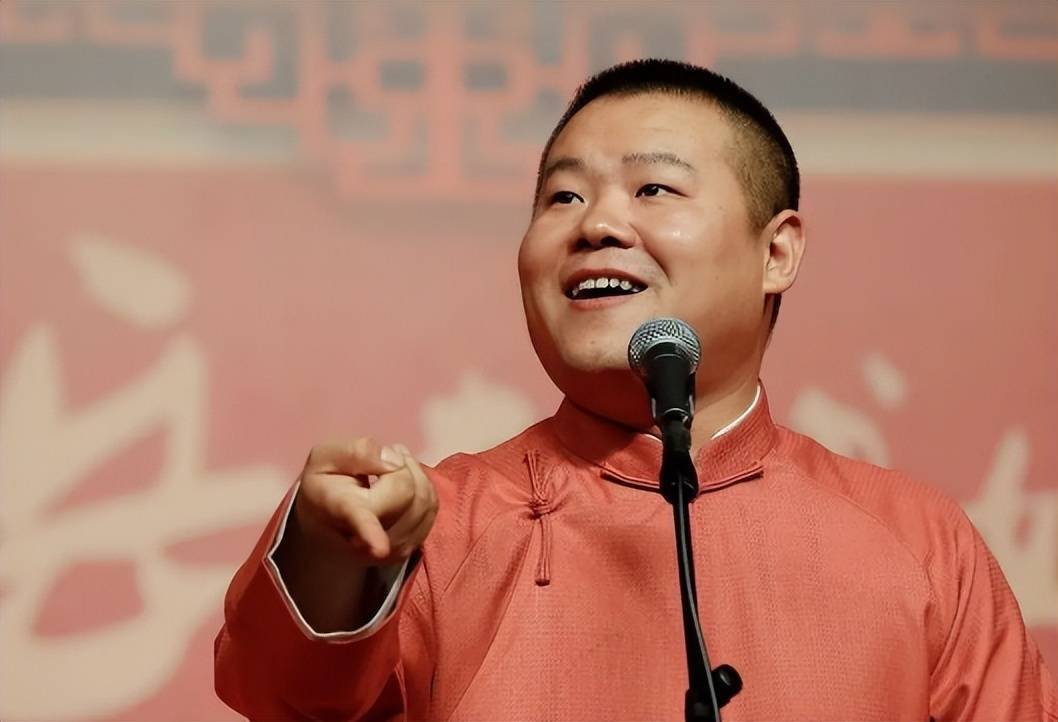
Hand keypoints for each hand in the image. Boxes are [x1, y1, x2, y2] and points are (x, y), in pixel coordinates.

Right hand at [293, 438, 437, 566]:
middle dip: (399, 464)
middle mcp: (366, 540)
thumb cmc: (324, 487)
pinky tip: (400, 483)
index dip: (370, 533)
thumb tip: (394, 461)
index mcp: (342, 512)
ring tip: (387, 470)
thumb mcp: (324, 458)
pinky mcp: (410, 549)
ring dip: (413, 473)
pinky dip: (422, 487)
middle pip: (406, 489)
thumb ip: (355, 452)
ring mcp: (390, 550)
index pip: (359, 521)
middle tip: (378, 460)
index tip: (378, 549)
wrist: (323, 525)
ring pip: (425, 498)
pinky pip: (432, 507)